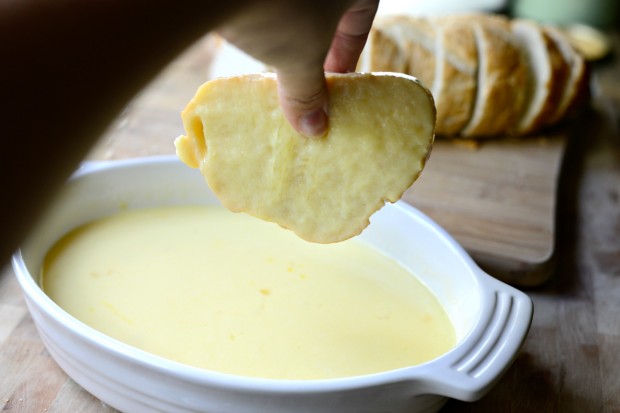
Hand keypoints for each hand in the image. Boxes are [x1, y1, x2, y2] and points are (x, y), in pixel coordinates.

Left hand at [219, 0, 379, 136]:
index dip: (348, 54)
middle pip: (330, 6)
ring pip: (299, 0)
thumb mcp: (299, 60)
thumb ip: (309, 92)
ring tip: (276, 56)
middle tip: (307, 72)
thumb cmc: (277, 13)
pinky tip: (250, 31)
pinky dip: (266, 12)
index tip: (333, 80)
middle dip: (320, 40)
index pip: (362, 19)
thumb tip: (315, 128)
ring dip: (293, 26)